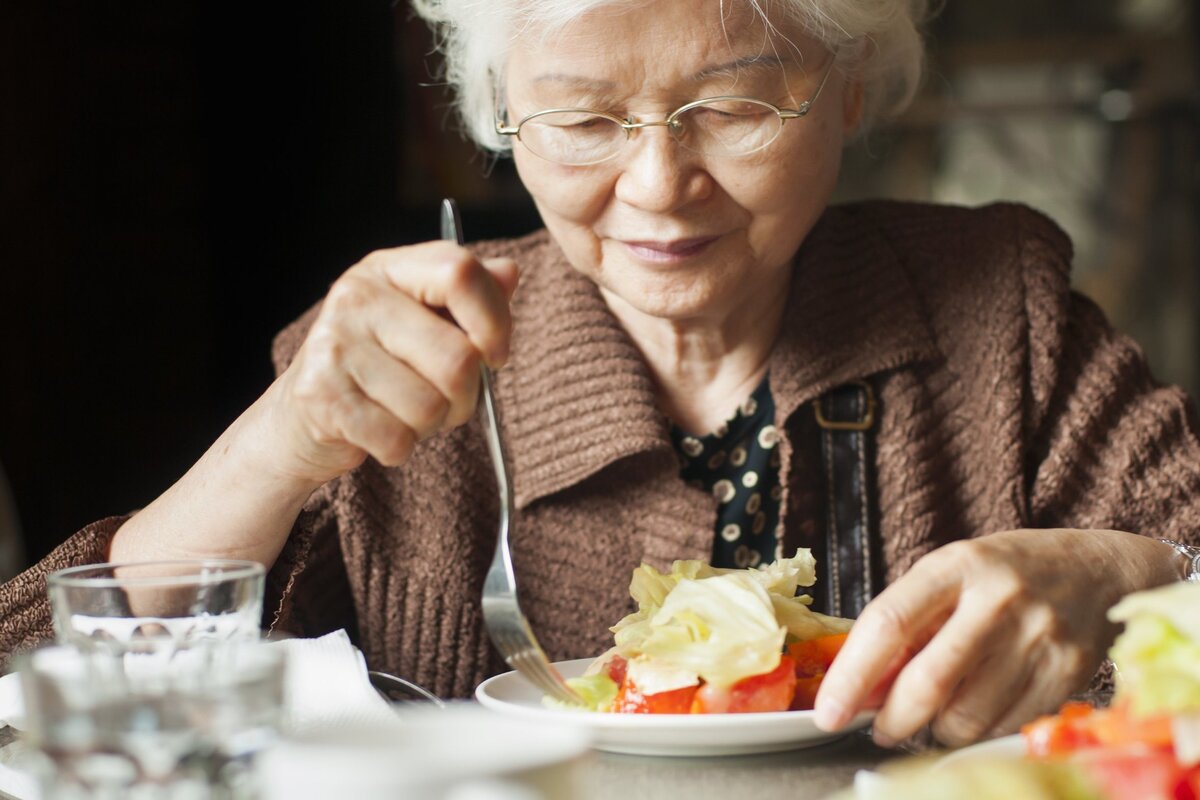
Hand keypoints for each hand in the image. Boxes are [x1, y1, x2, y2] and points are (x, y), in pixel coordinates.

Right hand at [266, 241, 518, 484]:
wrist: (303, 417)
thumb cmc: (381, 366)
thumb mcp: (425, 320)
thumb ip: (470, 297)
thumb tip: (509, 272)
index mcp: (390, 269)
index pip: (460, 273)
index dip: (495, 321)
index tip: (496, 355)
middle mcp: (357, 297)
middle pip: (458, 359)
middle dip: (465, 397)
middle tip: (445, 400)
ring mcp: (334, 344)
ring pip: (430, 407)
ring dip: (431, 425)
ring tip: (405, 413)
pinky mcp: (320, 396)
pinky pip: (397, 438)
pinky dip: (401, 448)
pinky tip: (381, 431)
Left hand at [813, 529, 1178, 746]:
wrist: (1098, 571)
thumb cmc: (1005, 573)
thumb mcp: (950, 575)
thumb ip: (906, 623)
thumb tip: (858, 687)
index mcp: (957, 565)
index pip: (890, 623)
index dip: (853, 674)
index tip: (828, 711)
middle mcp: (998, 599)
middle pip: (929, 681)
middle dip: (891, 719)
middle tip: (878, 730)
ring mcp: (1038, 638)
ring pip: (966, 717)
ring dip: (933, 730)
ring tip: (928, 716)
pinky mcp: (1066, 674)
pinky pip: (1003, 728)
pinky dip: (975, 732)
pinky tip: (969, 714)